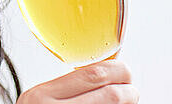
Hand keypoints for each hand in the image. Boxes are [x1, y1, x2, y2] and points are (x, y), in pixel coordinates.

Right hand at [17, 60, 138, 102]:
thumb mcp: (39, 101)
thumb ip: (63, 89)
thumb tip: (102, 75)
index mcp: (41, 96)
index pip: (91, 75)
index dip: (116, 71)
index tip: (124, 71)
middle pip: (109, 95)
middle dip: (128, 91)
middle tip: (132, 90)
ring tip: (126, 101)